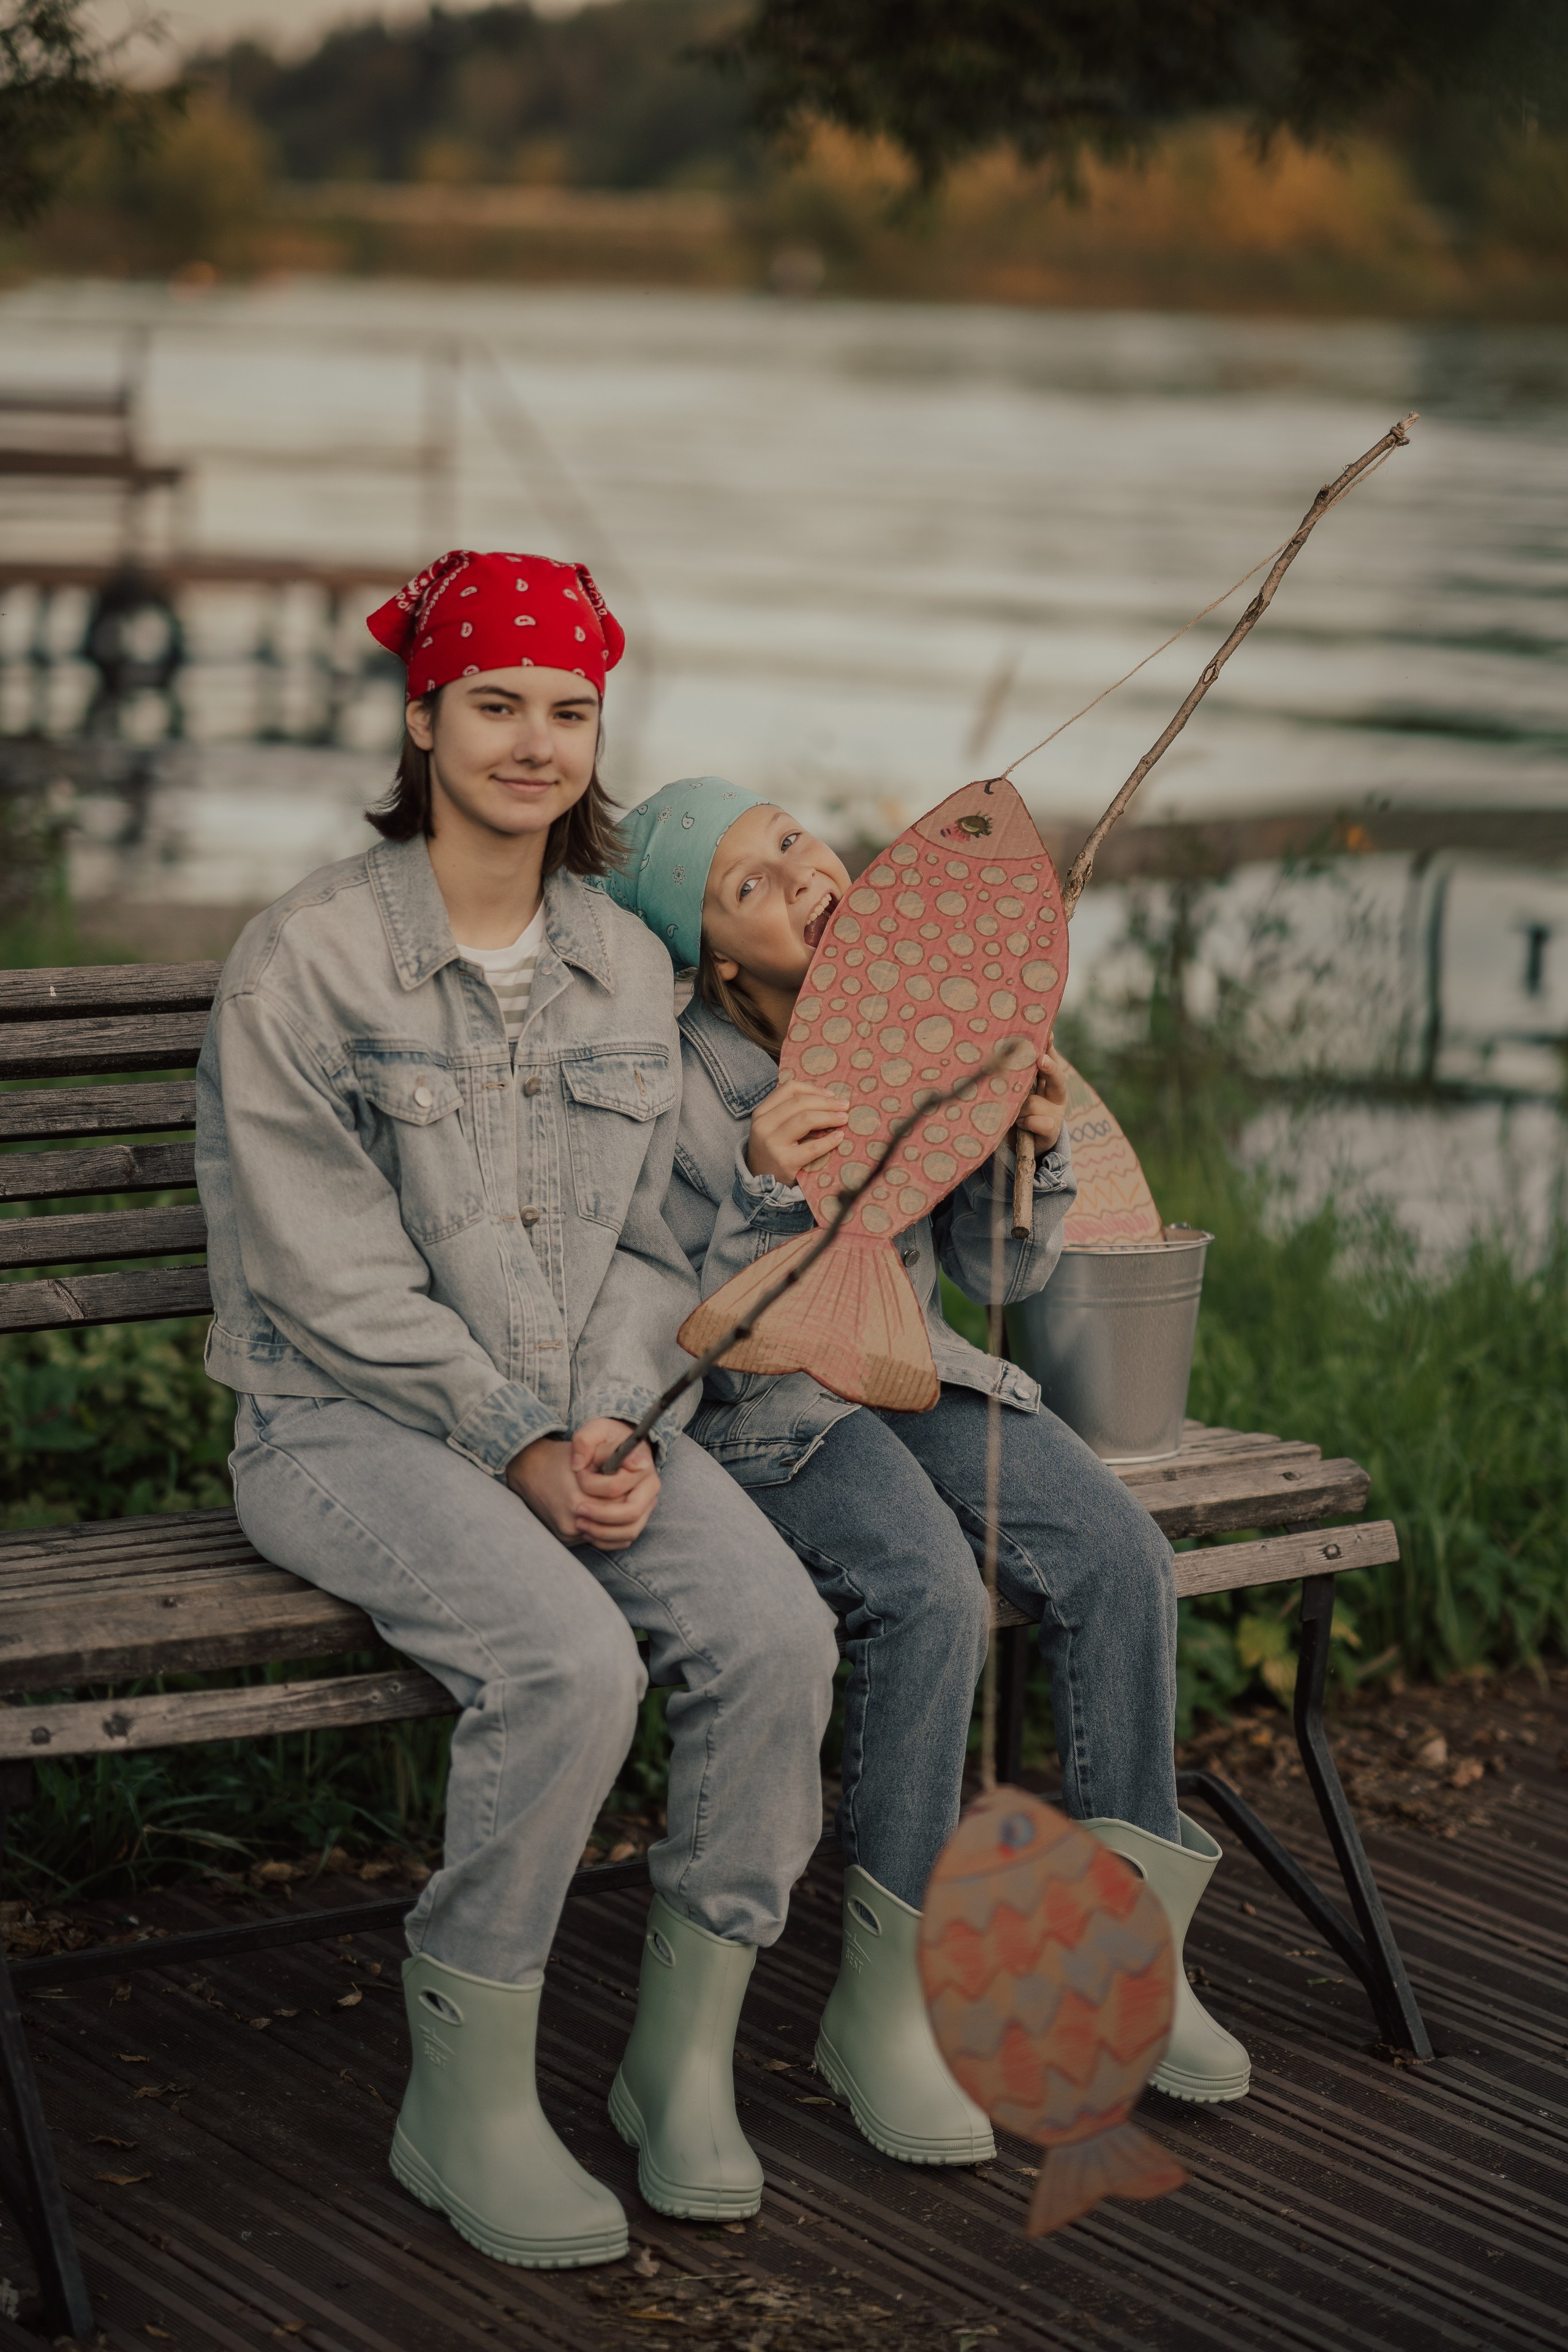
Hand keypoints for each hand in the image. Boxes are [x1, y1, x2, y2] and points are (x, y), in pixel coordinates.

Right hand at [504, 1420, 660, 1550]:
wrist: (528, 1469)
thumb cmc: (562, 1458)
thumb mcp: (590, 1452)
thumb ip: (615, 1460)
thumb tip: (641, 1465)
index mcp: (580, 1501)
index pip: (625, 1507)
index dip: (635, 1496)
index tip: (638, 1488)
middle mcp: (574, 1522)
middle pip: (621, 1525)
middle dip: (632, 1511)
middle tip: (638, 1499)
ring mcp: (569, 1534)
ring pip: (613, 1537)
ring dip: (622, 1524)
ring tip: (628, 1506)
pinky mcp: (566, 1539)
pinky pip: (598, 1540)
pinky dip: (608, 1529)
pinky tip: (611, 1515)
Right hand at [746, 1078, 848, 1183]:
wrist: (762, 1184)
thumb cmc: (774, 1151)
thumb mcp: (773, 1128)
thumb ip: (790, 1112)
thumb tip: (828, 1097)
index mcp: (761, 1113)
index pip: (789, 1089)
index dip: (813, 1088)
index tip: (831, 1094)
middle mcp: (763, 1125)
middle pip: (800, 1102)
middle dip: (827, 1102)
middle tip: (845, 1106)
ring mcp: (772, 1144)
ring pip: (806, 1119)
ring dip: (830, 1116)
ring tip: (843, 1119)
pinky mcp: (784, 1162)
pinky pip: (812, 1147)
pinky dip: (830, 1140)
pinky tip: (839, 1137)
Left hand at [1017, 1041, 1067, 1155]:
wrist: (1024, 1145)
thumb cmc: (1016, 1112)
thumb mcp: (1016, 1093)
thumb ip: (1014, 1078)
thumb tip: (999, 1057)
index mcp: (1048, 1081)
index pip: (1049, 1058)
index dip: (1049, 1046)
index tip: (1048, 1034)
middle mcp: (1056, 1094)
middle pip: (1057, 1077)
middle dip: (1049, 1068)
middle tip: (1041, 1060)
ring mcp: (1056, 1112)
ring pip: (1034, 1102)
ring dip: (1020, 1108)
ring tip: (1013, 1114)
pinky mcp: (1053, 1130)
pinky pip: (1038, 1121)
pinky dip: (1027, 1123)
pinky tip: (1021, 1125)